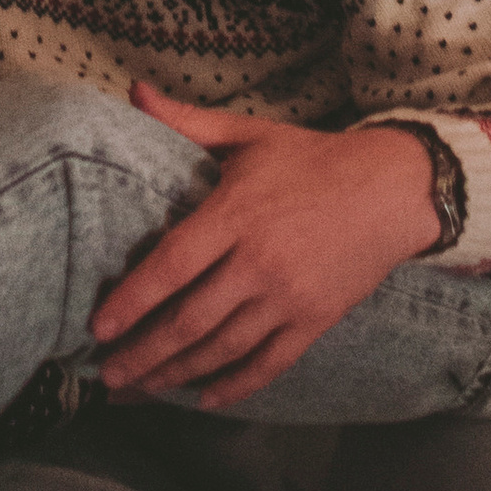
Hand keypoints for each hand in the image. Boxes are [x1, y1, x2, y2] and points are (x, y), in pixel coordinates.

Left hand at [88, 89, 444, 408]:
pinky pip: (269, 364)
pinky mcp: (315, 321)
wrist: (393, 189)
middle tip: (107, 373)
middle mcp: (260, 261)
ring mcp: (290, 297)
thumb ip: (187, 122)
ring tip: (141, 388)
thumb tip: (133, 91)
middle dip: (143, 352)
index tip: (98, 325)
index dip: (133, 299)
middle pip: (190, 320)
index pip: (172, 265)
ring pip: (223, 348)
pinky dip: (235, 386)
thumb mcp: (249, 134)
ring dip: (177, 374)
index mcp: (236, 213)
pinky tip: (204, 398)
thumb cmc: (312, 159)